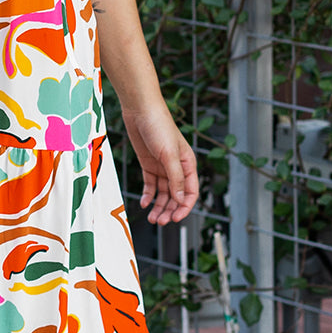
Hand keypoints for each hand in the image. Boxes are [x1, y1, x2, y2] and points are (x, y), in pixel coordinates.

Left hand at [121, 104, 197, 224]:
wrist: (141, 110)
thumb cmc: (159, 127)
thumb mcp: (169, 154)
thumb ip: (175, 178)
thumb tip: (180, 199)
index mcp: (188, 164)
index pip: (191, 192)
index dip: (184, 207)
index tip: (175, 218)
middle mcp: (177, 168)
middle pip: (176, 196)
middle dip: (169, 210)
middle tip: (159, 222)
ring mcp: (162, 167)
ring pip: (163, 193)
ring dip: (159, 206)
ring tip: (152, 218)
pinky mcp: (149, 165)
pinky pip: (151, 185)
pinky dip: (148, 195)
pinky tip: (144, 203)